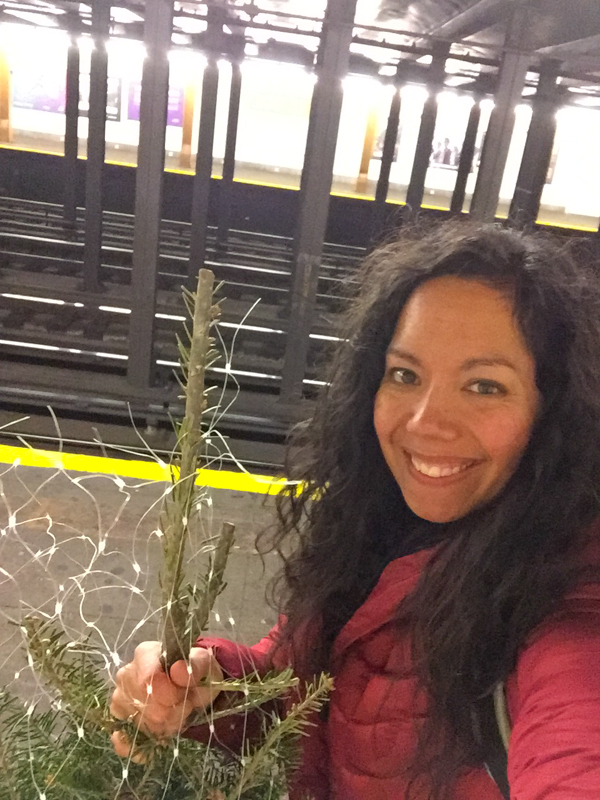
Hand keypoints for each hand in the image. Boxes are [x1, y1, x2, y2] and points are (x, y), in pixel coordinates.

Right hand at [110, 641, 222, 757]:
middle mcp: (126, 675)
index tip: (185, 696)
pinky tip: (158, 742)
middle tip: (186, 705)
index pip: (145, 679)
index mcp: (145, 655)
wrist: (193, 689)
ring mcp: (120, 700)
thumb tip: (178, 670)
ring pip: (136, 723)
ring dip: (162, 727)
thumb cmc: (197, 672)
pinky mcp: (120, 723)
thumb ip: (194, 666)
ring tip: (177, 715)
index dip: (168, 693)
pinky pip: (123, 743)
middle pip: (142, 704)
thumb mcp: (204, 665)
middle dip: (170, 711)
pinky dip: (142, 748)